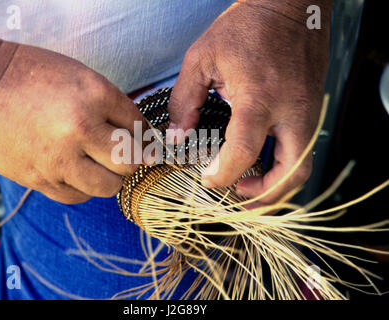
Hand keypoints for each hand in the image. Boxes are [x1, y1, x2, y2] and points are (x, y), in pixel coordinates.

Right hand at [0, 40, 143, 203]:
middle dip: (133, 160)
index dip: (145, 136)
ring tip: (99, 164)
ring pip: (109, 187)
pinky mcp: (38, 178)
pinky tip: (75, 172)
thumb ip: (111, 106)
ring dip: (110, 178)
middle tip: (125, 154)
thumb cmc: (30, 74)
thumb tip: (140, 136)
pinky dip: (84, 187)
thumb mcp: (80, 76)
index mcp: (95, 95)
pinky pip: (78, 196)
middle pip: (131, 163)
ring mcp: (59, 158)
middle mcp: (80, 129)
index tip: (143, 141)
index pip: (140, 127)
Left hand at [167, 0, 330, 204]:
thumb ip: (186, 101)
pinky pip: (303, 147)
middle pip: (290, 173)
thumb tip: (178, 137)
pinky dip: (285, 164)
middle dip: (264, 196)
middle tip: (238, 198)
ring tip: (249, 185)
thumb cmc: (246, 26)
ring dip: (277, 184)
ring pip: (302, 164)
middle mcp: (292, 110)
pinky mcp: (313, 108)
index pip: (244, 152)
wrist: (290, 4)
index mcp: (259, 98)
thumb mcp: (203, 58)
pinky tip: (263, 161)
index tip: (208, 180)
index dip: (223, 174)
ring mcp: (309, 111)